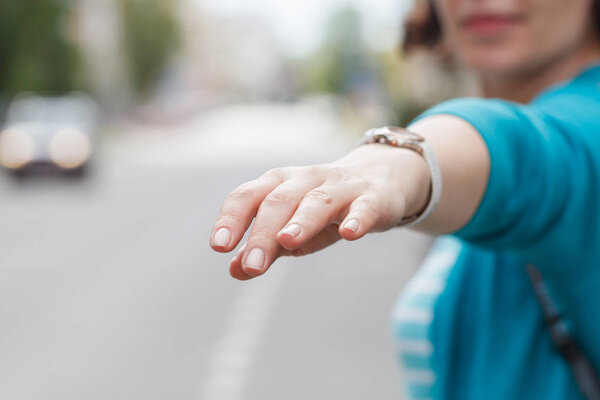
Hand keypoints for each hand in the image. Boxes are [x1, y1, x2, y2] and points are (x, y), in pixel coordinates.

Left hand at [210, 144, 429, 279]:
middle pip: (279, 201)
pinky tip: (350, 234)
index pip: (248, 196)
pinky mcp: (372, 198)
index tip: (218, 246)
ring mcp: (340, 187)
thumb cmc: (325, 209)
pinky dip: (356, 218)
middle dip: (263, 232)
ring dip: (302, 220)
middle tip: (253, 266)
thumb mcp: (292, 228)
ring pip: (317, 201)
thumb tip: (235, 269)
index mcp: (279, 185)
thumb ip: (265, 248)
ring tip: (287, 241)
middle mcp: (306, 181)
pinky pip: (364, 206)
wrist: (380, 180)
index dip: (232, 218)